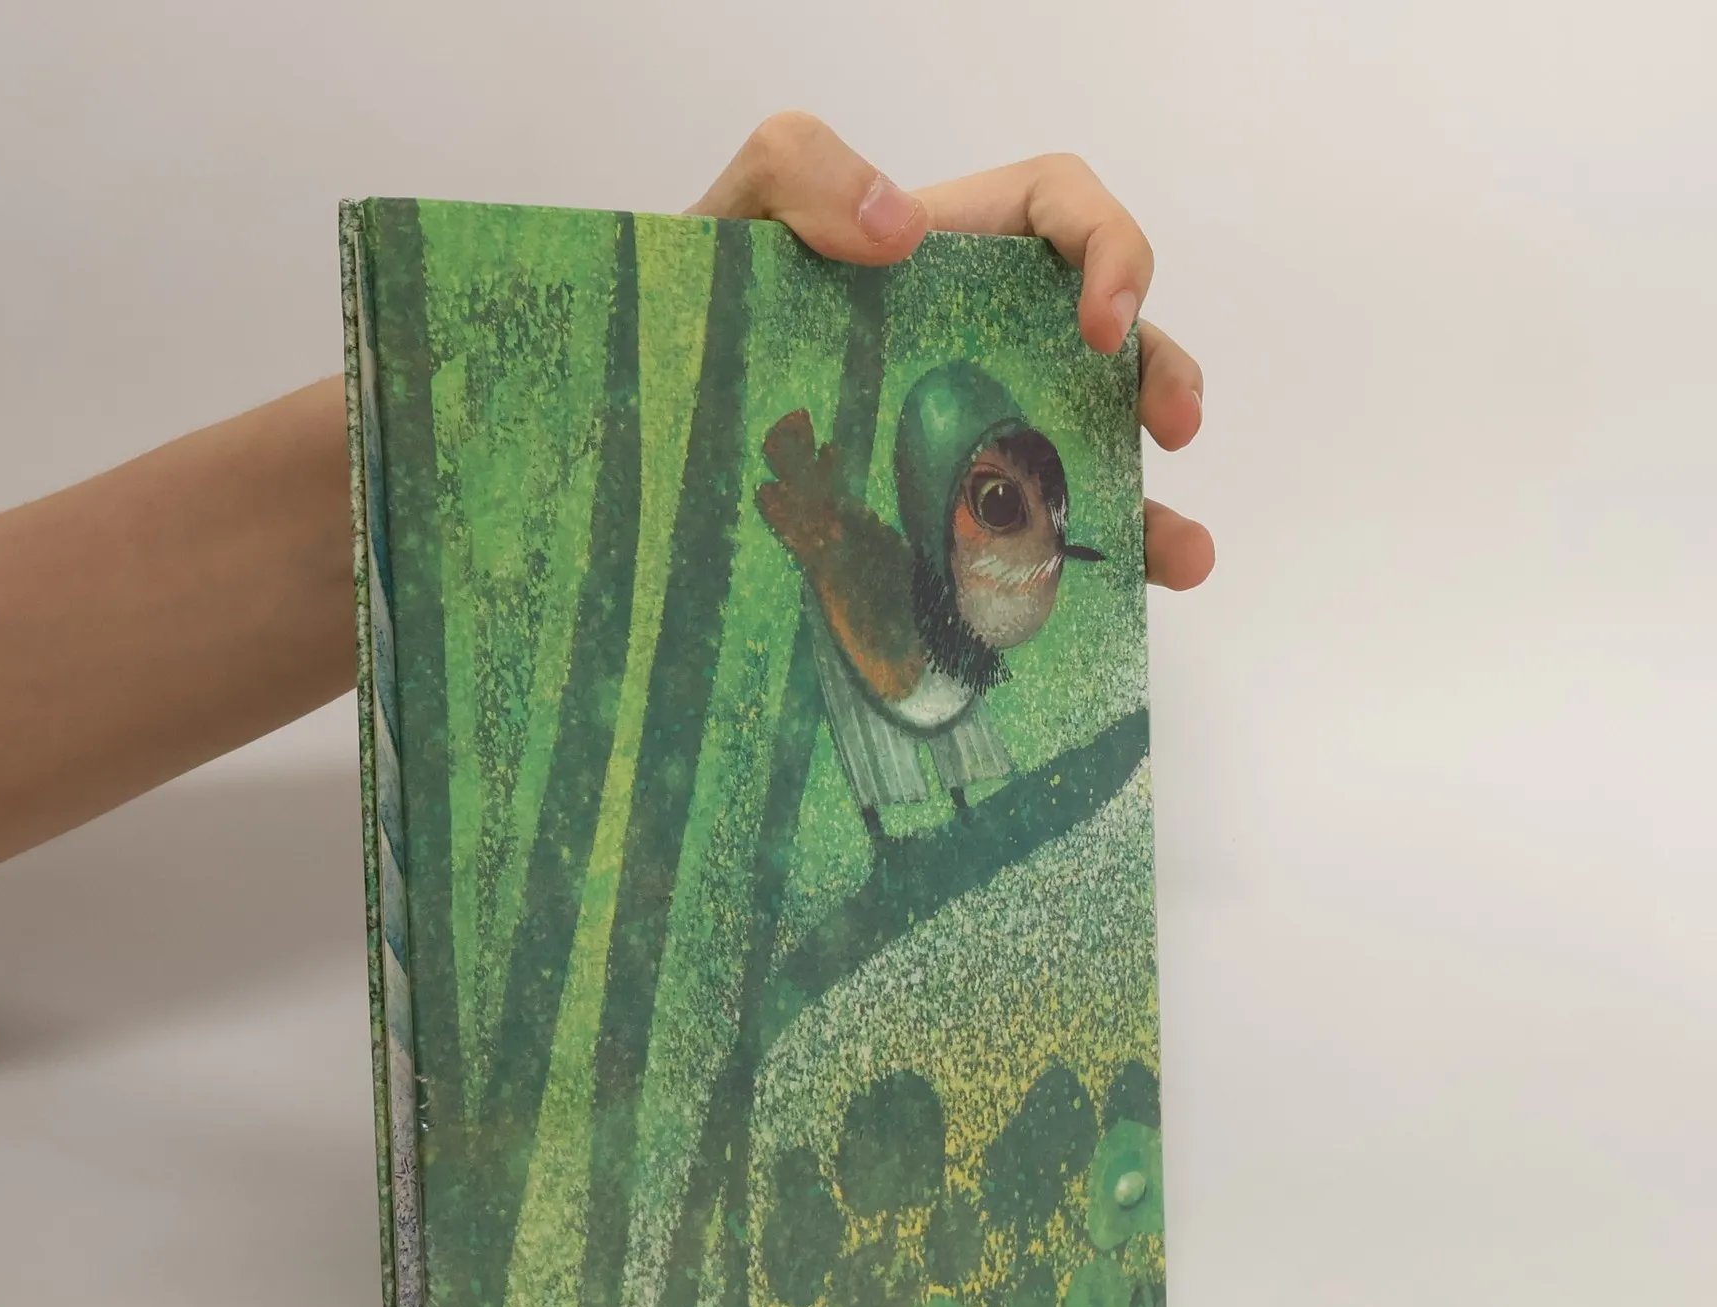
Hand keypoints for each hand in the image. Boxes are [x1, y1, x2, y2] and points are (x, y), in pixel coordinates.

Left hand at [689, 114, 1213, 592]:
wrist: (654, 423)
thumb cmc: (700, 307)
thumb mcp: (733, 211)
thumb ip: (800, 169)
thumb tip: (902, 230)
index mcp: (951, 253)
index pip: (1063, 212)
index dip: (1111, 249)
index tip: (1100, 323)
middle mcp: (983, 339)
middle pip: (1112, 339)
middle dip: (1161, 373)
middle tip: (1170, 427)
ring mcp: (974, 433)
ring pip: (1093, 454)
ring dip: (1154, 502)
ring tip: (1182, 553)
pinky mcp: (949, 515)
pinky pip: (1036, 539)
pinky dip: (1084, 570)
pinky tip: (1117, 607)